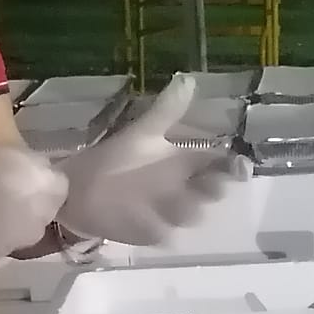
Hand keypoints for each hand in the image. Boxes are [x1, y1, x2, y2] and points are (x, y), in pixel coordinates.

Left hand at [57, 76, 250, 246]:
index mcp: (183, 161)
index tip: (238, 163)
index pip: (219, 163)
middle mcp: (182, 187)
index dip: (231, 164)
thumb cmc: (112, 158)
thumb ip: (167, 111)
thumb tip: (189, 79)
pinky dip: (159, 229)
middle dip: (212, 189)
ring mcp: (167, 212)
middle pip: (212, 192)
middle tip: (205, 184)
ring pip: (191, 215)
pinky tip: (150, 221)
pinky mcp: (149, 233)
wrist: (75, 188)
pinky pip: (163, 235)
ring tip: (174, 201)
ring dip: (187, 210)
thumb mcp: (142, 133)